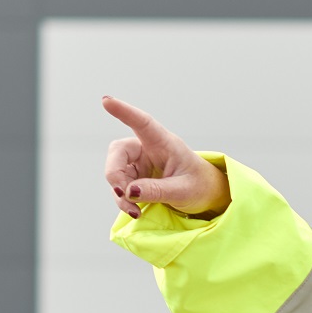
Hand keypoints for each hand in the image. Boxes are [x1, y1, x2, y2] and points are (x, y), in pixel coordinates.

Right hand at [102, 96, 228, 219]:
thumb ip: (157, 190)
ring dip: (120, 192)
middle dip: (115, 174)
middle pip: (118, 152)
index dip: (125, 112)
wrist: (205, 195)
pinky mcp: (135, 176)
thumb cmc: (199, 185)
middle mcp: (148, 148)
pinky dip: (123, 200)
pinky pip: (120, 186)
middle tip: (123, 194)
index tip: (106, 101)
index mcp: (165, 143)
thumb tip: (128, 191)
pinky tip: (135, 211)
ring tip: (135, 210)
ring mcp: (139, 163)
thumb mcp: (183, 190)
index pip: (143, 123)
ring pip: (115, 171)